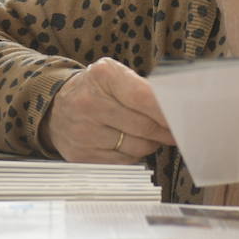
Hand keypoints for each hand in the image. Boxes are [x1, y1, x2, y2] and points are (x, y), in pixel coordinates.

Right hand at [39, 58, 174, 162]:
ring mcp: (83, 132)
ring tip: (146, 134)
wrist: (54, 108)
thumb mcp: (114, 76)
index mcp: (102, 76)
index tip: (185, 120)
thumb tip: (179, 112)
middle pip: (144, 126)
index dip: (168, 113)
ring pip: (137, 147)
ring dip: (150, 143)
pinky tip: (127, 142)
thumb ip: (144, 89)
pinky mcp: (81, 155)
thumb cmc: (95, 90)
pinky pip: (124, 161)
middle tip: (176, 132)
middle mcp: (89, 103)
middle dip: (165, 132)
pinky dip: (133, 154)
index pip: (145, 98)